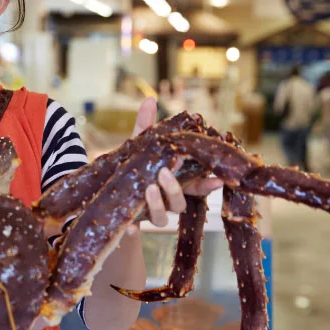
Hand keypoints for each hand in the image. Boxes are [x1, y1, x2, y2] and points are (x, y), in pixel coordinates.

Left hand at [127, 97, 222, 232]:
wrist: (111, 196)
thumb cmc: (133, 168)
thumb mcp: (138, 146)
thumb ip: (146, 126)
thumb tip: (150, 99)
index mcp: (175, 183)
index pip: (196, 185)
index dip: (208, 184)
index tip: (218, 179)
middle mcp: (167, 202)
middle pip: (180, 202)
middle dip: (175, 189)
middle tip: (165, 173)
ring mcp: (151, 214)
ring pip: (162, 218)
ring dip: (156, 204)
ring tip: (148, 188)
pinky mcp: (134, 223)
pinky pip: (135, 230)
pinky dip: (132, 228)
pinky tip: (128, 227)